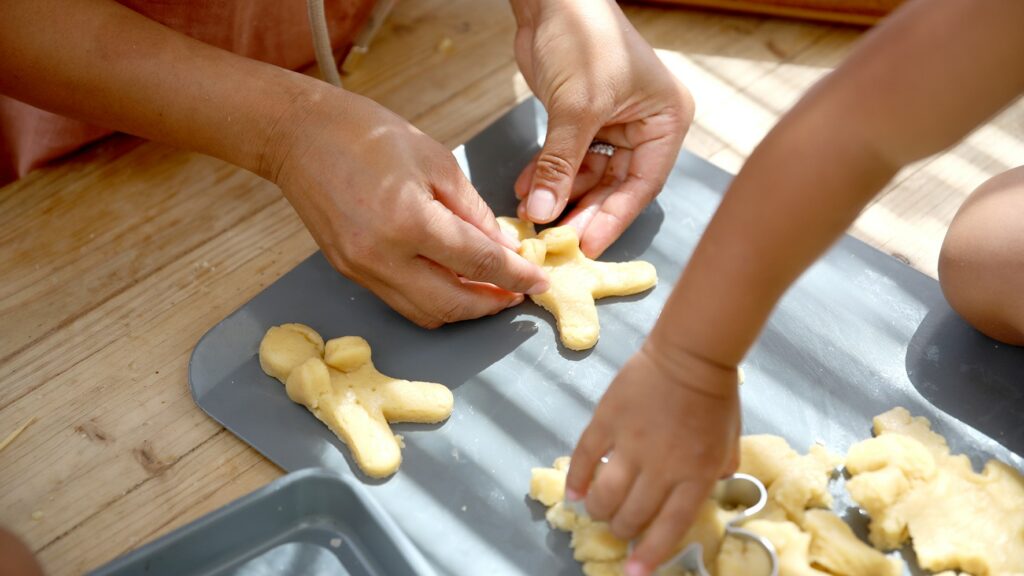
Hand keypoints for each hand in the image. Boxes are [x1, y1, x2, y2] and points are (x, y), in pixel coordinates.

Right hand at [272, 88, 547, 327]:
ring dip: (462, 309)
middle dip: (491, 304)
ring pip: (424, 312)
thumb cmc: (367, 135)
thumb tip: (503, 247)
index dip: (516, 275)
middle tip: (518, 293)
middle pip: (451, 304)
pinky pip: (400, 300)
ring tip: (489, 291)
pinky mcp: (349, 272)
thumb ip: (473, 212)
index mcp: (409, 222)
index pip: (478, 263)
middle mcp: (383, 257)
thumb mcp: (436, 161)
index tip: (539, 280)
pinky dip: (432, 299)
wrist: (298, 136)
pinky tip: (451, 281)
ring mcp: (362, 270)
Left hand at [511, 0, 693, 256]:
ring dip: (561, 195)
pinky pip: (570, 158)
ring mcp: (615, 123)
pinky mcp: (584, 119)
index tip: (588, 246)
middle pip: (617, 184)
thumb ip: (560, 165)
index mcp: (666, 120)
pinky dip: (549, 174)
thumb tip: (543, 211)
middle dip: (584, 211)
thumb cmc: (583, 38)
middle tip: (558, 240)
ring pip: (591, 176)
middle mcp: (646, 124)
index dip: (614, 217)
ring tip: (533, 215)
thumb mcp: (575, 108)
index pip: (644, 183)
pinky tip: (526, 190)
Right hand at [565, 340, 739, 575]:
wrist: (691, 353)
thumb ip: (717, 470)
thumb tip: (706, 486)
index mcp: (695, 474)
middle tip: (618, 528)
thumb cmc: (716, 396)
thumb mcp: (729, 442)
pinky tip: (574, 492)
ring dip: (598, 510)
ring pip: (605, 493)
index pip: (669, 526)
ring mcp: (631, 443)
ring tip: (596, 511)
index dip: (650, 554)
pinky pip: (585, 457)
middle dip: (621, 530)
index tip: (634, 572)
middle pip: (632, 514)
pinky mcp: (607, 421)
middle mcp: (662, 466)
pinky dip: (577, 479)